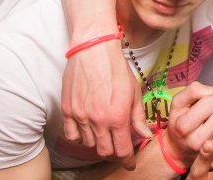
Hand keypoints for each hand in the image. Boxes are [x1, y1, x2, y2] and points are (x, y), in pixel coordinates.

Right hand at [61, 40, 147, 168]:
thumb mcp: (135, 92)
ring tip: (106, 134)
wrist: (93, 50)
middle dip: (114, 153)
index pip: (122, 150)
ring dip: (98, 143)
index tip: (130, 163)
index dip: (127, 160)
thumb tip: (145, 134)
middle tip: (119, 148)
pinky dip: (80, 137)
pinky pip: (71, 135)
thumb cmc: (117, 68)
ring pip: (89, 144)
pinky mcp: (67, 110)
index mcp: (118, 116)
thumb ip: (138, 117)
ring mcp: (80, 116)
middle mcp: (98, 120)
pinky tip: (88, 130)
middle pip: (104, 151)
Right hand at [164, 82, 212, 169]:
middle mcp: (196, 141)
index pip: (212, 101)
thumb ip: (193, 90)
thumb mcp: (178, 103)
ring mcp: (207, 154)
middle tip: (210, 117)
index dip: (210, 100)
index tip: (204, 107)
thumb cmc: (180, 122)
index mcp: (184, 125)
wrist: (176, 150)